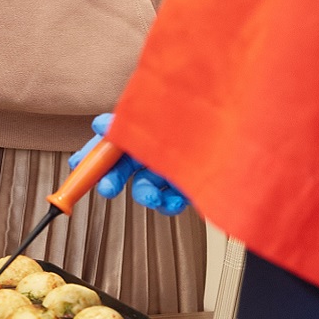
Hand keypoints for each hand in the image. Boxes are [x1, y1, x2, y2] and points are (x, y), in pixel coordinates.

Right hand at [72, 113, 189, 215]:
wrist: (243, 124)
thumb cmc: (192, 117)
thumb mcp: (158, 115)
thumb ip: (127, 124)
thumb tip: (100, 125)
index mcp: (142, 131)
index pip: (109, 142)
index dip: (90, 154)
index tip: (75, 164)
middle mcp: (152, 149)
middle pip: (122, 168)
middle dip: (110, 180)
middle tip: (106, 188)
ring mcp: (168, 167)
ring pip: (145, 187)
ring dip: (144, 194)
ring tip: (152, 196)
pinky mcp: (186, 184)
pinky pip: (170, 200)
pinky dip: (169, 204)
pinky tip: (175, 199)